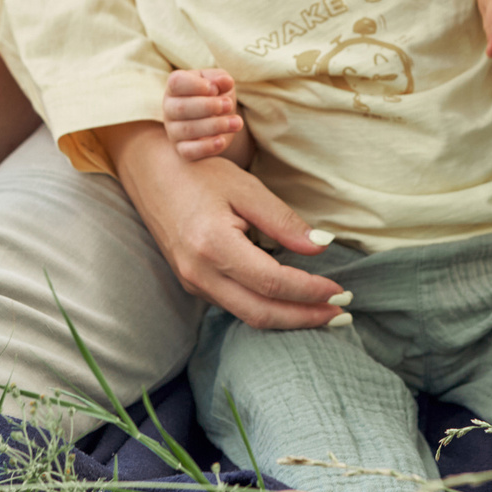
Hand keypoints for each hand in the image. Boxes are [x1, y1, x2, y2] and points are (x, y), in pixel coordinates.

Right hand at [100, 120, 347, 329]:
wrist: (150, 172)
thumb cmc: (200, 173)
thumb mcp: (247, 188)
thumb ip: (284, 221)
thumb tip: (322, 246)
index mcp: (213, 246)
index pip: (272, 283)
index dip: (310, 291)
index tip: (340, 291)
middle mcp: (199, 273)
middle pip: (260, 313)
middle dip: (304, 318)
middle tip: (341, 314)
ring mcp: (192, 282)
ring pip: (247, 314)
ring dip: (287, 318)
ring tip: (324, 312)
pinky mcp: (192, 283)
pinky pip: (234, 305)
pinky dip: (267, 309)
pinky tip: (292, 302)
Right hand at [162, 68, 244, 161]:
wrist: (217, 120)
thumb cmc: (215, 96)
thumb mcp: (220, 83)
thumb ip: (220, 79)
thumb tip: (224, 81)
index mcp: (175, 87)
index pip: (176, 82)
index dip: (196, 85)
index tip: (214, 89)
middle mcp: (170, 109)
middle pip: (181, 108)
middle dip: (208, 106)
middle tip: (229, 105)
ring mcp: (173, 131)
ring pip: (188, 130)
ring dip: (215, 125)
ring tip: (237, 122)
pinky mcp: (182, 149)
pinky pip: (188, 151)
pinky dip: (206, 147)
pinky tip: (221, 141)